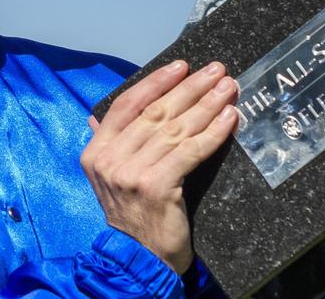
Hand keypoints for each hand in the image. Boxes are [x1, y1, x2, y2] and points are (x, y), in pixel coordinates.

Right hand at [80, 60, 239, 272]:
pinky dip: (213, 132)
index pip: (125, 105)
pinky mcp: (156, 187)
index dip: (155, 82)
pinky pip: (190, 151)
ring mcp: (132, 173)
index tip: (182, 66)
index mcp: (96, 152)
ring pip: (175, 129)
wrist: (140, 258)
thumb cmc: (134, 214)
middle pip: (155, 112)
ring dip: (206, 105)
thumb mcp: (110, 178)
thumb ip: (109, 144)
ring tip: (228, 89)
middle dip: (190, 88)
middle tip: (216, 71)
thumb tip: (96, 117)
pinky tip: (229, 119)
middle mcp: (109, 160)